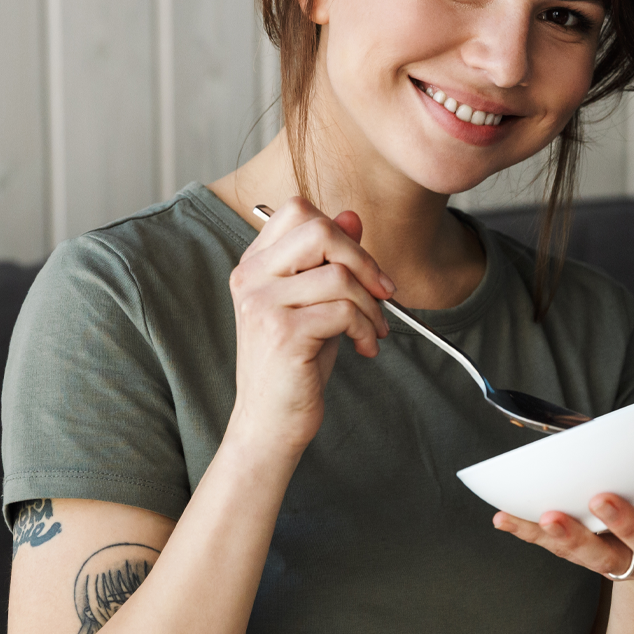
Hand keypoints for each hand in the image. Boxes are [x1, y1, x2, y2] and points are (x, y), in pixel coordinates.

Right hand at [226, 197, 394, 454]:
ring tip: (374, 330)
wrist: (270, 423)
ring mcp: (262, 304)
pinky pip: (344, 311)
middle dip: (363, 260)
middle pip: (318, 230)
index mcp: (254, 265)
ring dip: (372, 305)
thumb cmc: (295, 365)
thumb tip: (352, 216)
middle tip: (382, 293)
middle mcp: (251, 278)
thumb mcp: (315, 304)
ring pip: (339, 275)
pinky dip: (367, 329)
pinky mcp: (283, 333)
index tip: (361, 267)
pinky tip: (365, 348)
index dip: (340, 231)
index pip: (297, 211)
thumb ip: (329, 261)